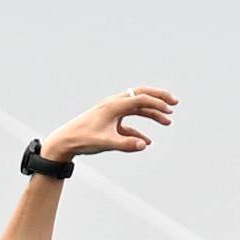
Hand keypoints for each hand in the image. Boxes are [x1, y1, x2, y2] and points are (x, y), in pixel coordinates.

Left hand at [34, 87, 172, 172]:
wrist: (64, 143)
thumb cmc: (82, 140)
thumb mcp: (105, 143)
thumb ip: (125, 145)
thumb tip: (144, 145)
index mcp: (113, 105)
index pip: (140, 98)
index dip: (157, 103)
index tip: (170, 110)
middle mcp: (114, 105)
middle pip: (140, 94)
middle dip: (159, 97)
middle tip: (175, 102)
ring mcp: (112, 113)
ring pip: (136, 108)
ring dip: (152, 113)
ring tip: (168, 121)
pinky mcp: (109, 122)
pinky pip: (129, 123)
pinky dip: (139, 130)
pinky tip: (146, 141)